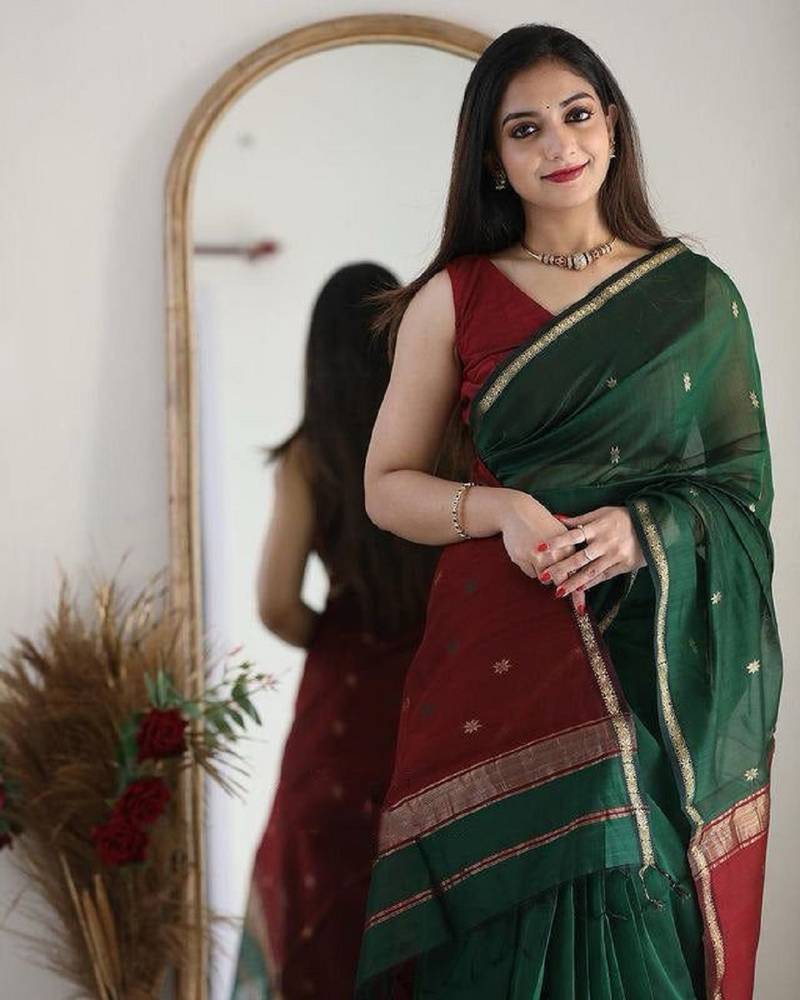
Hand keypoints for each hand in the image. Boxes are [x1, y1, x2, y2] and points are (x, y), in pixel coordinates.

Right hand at [498, 492, 585, 615]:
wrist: (519, 511)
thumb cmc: (541, 523)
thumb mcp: (560, 534)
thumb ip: (569, 553)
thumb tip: (574, 574)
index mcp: (569, 546)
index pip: (576, 573)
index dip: (578, 593)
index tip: (581, 609)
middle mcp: (556, 553)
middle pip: (561, 581)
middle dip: (566, 593)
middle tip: (578, 610)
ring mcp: (539, 557)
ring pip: (544, 579)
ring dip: (544, 575)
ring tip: (539, 560)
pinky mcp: (524, 558)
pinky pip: (530, 573)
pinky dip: (530, 568)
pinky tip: (528, 554)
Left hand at [536, 506, 646, 599]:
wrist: (653, 526)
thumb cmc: (622, 517)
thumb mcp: (602, 512)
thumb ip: (580, 519)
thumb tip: (556, 518)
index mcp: (598, 527)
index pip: (572, 535)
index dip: (555, 542)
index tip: (539, 548)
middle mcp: (605, 543)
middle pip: (579, 558)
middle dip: (560, 569)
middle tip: (543, 577)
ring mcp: (614, 556)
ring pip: (590, 572)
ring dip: (573, 583)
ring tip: (558, 592)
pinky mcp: (623, 566)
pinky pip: (603, 576)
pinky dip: (591, 584)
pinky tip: (578, 591)